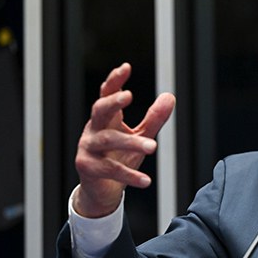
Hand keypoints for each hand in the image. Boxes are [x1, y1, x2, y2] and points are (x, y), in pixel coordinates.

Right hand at [73, 63, 175, 217]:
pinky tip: (146, 180)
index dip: (115, 81)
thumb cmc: (119, 157)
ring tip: (153, 147)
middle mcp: (93, 130)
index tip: (126, 67)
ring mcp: (88, 148)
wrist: (101, 190)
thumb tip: (170, 96)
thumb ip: (153, 118)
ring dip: (131, 142)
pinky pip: (110, 169)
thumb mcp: (140, 136)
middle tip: (129, 96)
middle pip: (99, 110)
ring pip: (107, 140)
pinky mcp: (88, 168)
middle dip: (113, 102)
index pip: (107, 94)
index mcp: (106, 119)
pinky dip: (129, 175)